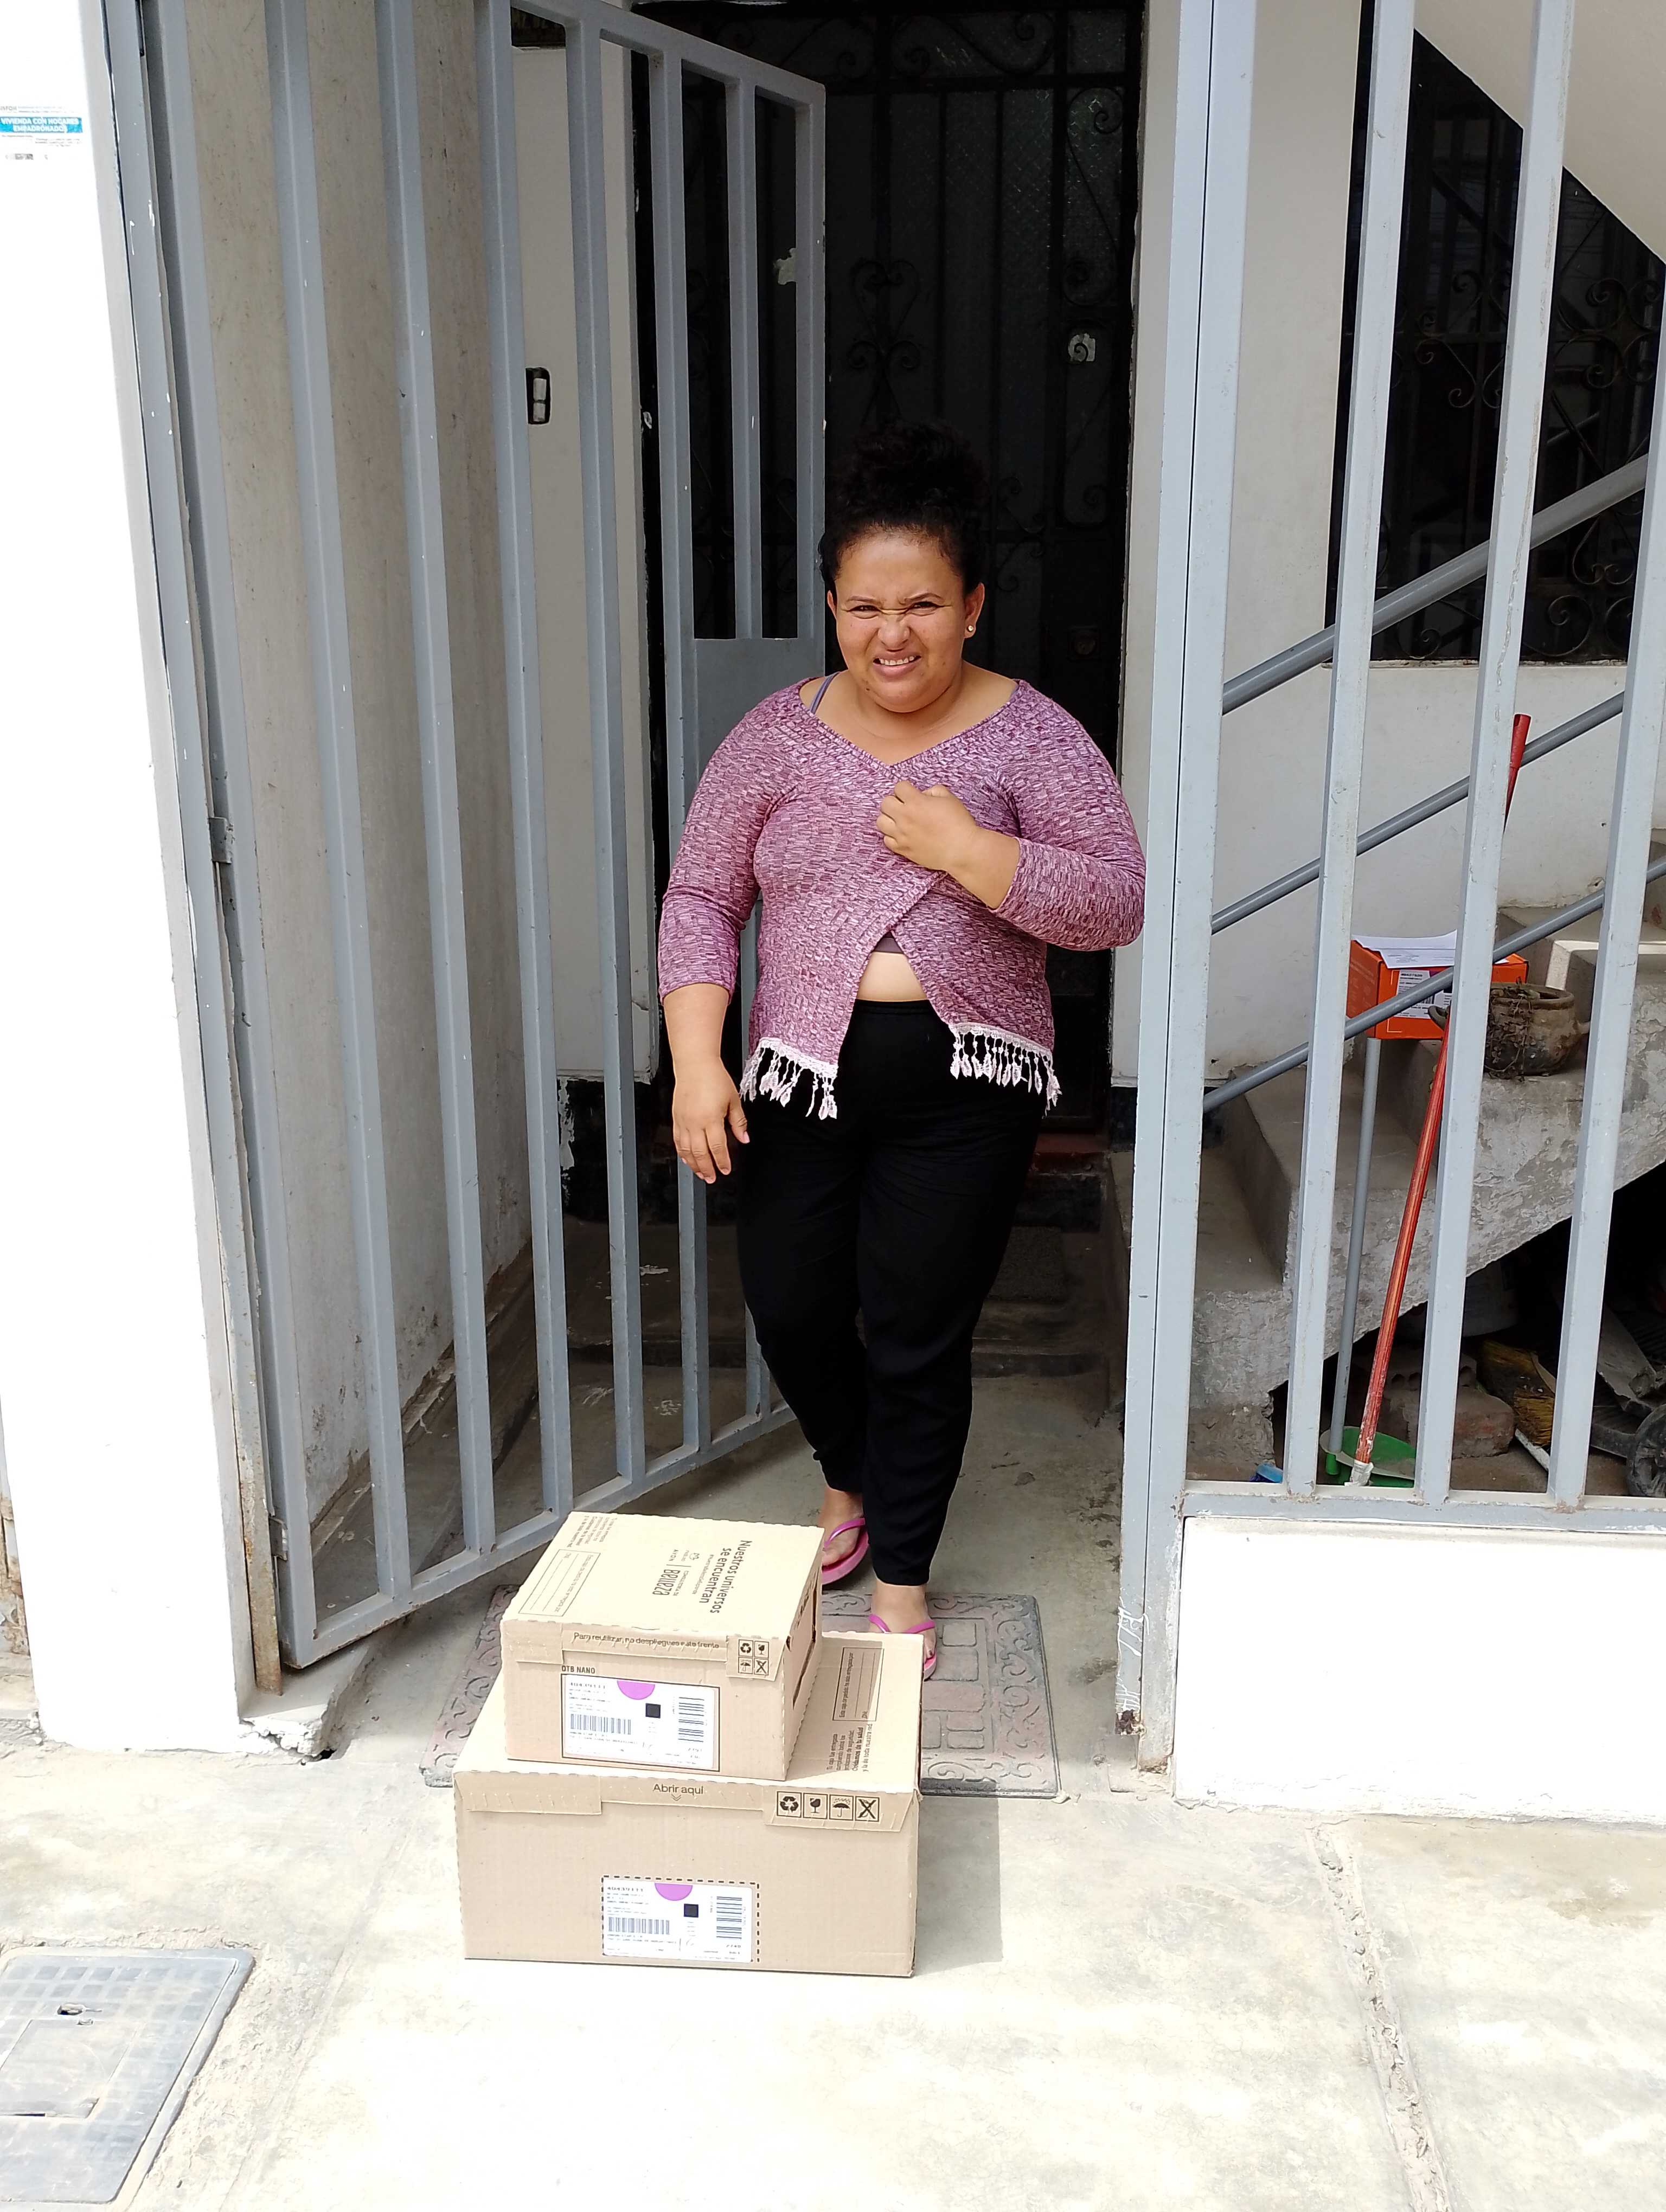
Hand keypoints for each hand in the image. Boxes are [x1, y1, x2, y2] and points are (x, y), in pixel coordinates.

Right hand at [672, 1057, 747, 1183]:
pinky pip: (677, 1141)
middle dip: (707, 1169)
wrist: (695, 1064)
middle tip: (712, 1178)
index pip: (717, 1147)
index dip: (722, 1162)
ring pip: (686, 1150)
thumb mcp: (733, 1100)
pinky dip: (681, 1152)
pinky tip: (686, 1158)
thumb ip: (739, 1122)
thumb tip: (744, 1138)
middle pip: (700, 1153)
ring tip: (700, 1174)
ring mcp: (683, 1121)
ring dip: (693, 1165)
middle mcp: (695, 1122)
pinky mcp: (676, 1118)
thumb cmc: (714, 1078)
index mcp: (711, 1119)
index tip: (726, 1169)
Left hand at [876, 779, 1020, 908]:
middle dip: (895, 801)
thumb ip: (933, 791)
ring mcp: (902, 835)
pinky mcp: (903, 849)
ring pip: (880, 821)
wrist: (962, 849)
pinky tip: (903, 834)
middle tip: (906, 806)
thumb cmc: (959, 823)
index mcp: (916, 802)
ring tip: (901, 820)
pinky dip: (892, 836)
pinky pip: (886, 840)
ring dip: (889, 818)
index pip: (898, 787)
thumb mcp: (949, 798)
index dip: (906, 788)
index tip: (913, 794)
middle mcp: (904, 818)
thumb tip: (923, 795)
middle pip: (885, 803)